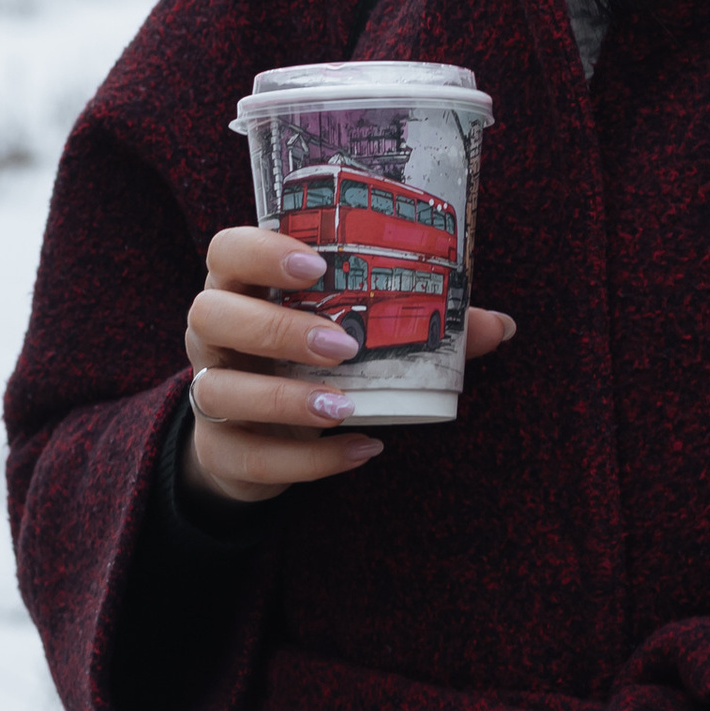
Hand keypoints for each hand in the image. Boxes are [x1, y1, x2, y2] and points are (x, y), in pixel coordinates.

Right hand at [182, 224, 517, 508]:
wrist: (263, 439)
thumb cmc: (312, 364)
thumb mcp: (358, 336)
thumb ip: (420, 324)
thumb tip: (500, 326)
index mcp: (243, 287)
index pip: (226, 250)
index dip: (260, 252)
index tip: (315, 265)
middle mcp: (212, 335)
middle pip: (210, 313)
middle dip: (275, 328)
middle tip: (342, 346)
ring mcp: (208, 392)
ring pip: (217, 390)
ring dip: (284, 399)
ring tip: (344, 406)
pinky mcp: (219, 449)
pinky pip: (250, 455)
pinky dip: (307, 460)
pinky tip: (360, 450)